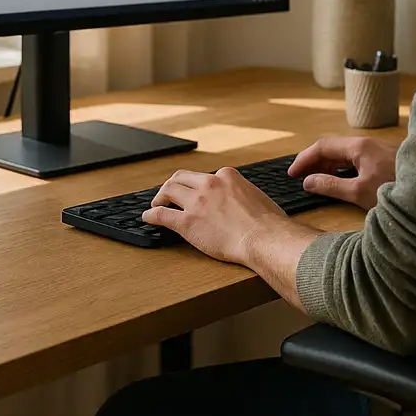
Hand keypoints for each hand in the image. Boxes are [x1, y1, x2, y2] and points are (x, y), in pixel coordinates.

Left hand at [143, 167, 291, 264]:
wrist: (264, 239)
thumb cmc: (269, 224)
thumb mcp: (258, 197)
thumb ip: (244, 194)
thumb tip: (245, 201)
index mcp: (227, 176)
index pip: (204, 175)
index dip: (195, 185)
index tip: (194, 192)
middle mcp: (209, 184)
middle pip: (181, 178)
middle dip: (172, 184)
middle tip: (168, 194)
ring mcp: (197, 202)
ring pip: (168, 191)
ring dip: (160, 196)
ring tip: (156, 204)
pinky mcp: (187, 222)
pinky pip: (162, 215)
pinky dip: (151, 214)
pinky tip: (147, 217)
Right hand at [288, 136, 396, 208]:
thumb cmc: (397, 191)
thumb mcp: (359, 193)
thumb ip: (331, 186)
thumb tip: (308, 181)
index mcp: (359, 146)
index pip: (322, 146)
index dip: (304, 159)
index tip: (291, 174)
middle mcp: (368, 143)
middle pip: (333, 147)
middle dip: (314, 161)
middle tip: (300, 178)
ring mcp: (379, 149)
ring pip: (346, 152)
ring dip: (328, 164)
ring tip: (316, 179)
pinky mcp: (387, 158)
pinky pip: (357, 158)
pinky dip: (343, 167)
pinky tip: (342, 179)